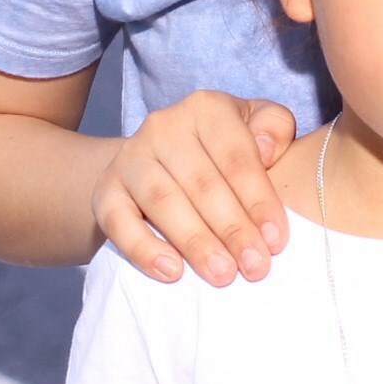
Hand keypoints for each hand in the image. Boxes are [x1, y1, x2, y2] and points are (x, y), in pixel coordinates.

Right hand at [97, 91, 297, 283]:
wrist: (160, 164)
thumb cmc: (223, 152)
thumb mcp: (255, 127)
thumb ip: (274, 128)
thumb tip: (267, 148)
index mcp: (205, 108)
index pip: (237, 157)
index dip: (259, 201)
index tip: (276, 240)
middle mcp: (163, 127)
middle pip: (202, 183)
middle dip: (233, 230)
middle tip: (255, 267)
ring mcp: (130, 158)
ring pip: (163, 202)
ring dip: (195, 242)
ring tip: (222, 275)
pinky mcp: (105, 190)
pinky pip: (119, 222)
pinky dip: (143, 249)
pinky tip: (172, 273)